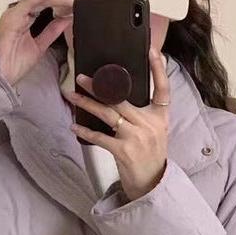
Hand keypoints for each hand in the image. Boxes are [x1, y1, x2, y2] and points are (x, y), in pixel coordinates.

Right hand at [0, 0, 90, 85]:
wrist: (0, 75)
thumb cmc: (13, 65)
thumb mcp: (39, 46)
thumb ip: (52, 31)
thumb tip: (66, 19)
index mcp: (26, 18)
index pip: (47, 1)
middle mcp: (21, 12)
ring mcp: (17, 12)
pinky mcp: (13, 15)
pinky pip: (33, 1)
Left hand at [65, 46, 170, 201]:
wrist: (151, 184)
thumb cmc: (149, 156)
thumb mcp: (155, 131)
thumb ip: (143, 114)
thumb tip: (120, 96)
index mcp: (160, 117)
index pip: (163, 88)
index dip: (158, 68)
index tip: (152, 50)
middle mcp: (150, 124)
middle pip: (122, 99)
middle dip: (100, 86)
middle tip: (83, 76)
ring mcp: (137, 137)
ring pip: (108, 114)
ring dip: (88, 103)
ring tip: (72, 95)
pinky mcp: (123, 151)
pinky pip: (100, 137)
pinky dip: (86, 131)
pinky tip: (75, 124)